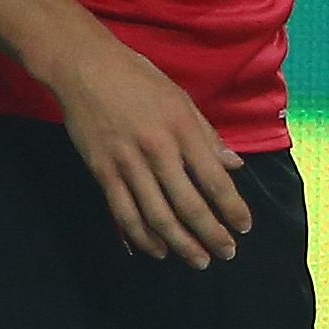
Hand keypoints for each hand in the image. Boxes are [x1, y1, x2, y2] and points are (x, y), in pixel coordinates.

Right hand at [50, 33, 251, 266]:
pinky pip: (123, 212)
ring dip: (180, 244)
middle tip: (227, 253)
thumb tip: (234, 165)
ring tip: (198, 260)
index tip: (244, 226)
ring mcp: (126, 163)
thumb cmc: (138, 79)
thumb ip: (207, 136)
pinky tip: (157, 250)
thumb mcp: (181, 100)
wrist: (84, 67)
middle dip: (211, 234)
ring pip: (157, 216)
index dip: (232, 208)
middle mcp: (157, 150)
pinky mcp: (102, 171)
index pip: (215, 180)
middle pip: (188, 205)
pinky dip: (141, 236)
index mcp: (182, 130)